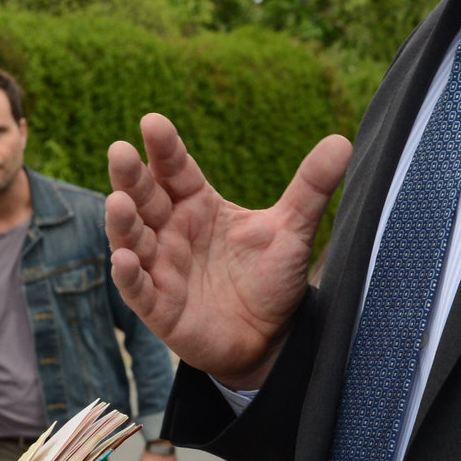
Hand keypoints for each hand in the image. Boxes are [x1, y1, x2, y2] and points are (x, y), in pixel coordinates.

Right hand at [106, 113, 350, 387]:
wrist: (270, 338)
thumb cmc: (270, 278)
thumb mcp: (293, 230)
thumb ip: (311, 187)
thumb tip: (342, 141)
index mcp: (197, 204)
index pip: (176, 170)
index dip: (165, 148)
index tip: (153, 122)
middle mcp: (172, 231)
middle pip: (145, 198)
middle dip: (131, 176)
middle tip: (120, 151)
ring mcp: (162, 268)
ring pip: (132, 239)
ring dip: (122, 221)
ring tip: (118, 202)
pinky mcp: (160, 308)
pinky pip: (137, 289)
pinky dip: (128, 276)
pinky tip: (124, 259)